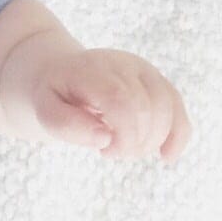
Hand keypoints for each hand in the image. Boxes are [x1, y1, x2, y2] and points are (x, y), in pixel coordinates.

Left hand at [30, 47, 190, 161]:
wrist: (59, 72)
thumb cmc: (53, 95)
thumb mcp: (43, 109)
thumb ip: (65, 124)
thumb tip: (104, 137)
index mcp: (92, 69)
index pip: (122, 101)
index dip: (124, 135)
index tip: (105, 152)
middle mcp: (123, 64)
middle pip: (148, 108)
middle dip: (135, 142)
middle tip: (110, 152)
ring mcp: (144, 71)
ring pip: (168, 109)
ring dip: (152, 141)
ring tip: (124, 147)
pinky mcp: (158, 82)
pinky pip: (178, 108)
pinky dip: (177, 135)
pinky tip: (166, 156)